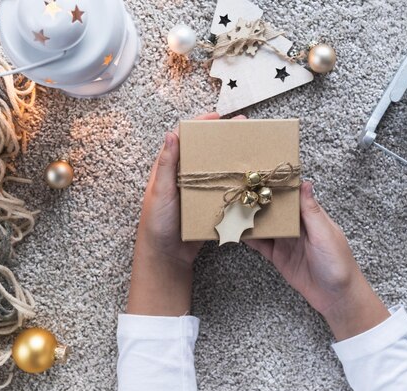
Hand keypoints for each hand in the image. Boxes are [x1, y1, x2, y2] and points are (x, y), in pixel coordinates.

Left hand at [126, 113, 244, 315]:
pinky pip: (223, 191)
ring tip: (250, 150)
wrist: (166, 257)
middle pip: (205, 151)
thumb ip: (166, 165)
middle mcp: (184, 177)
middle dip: (223, 139)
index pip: (185, 139)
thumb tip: (171, 134)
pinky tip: (248, 178)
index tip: (218, 117)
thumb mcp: (160, 191)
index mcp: (169, 169)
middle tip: (243, 129)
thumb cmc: (157, 223)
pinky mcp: (207, 206)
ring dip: (231, 159)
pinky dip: (234, 183)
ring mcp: (197, 192)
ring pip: (216, 170)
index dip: (200, 125)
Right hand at [246, 182, 389, 340]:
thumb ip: (311, 211)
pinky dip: (249, 239)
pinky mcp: (278, 257)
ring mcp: (286, 242)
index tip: (260, 175)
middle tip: (239, 191)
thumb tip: (305, 183)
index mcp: (311, 217)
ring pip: (265, 227)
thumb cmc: (338, 262)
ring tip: (233, 210)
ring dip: (251, 220)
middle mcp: (297, 227)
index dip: (278, 187)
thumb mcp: (325, 234)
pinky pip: (261, 245)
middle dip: (259, 202)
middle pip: (275, 211)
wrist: (336, 297)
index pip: (292, 197)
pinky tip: (237, 232)